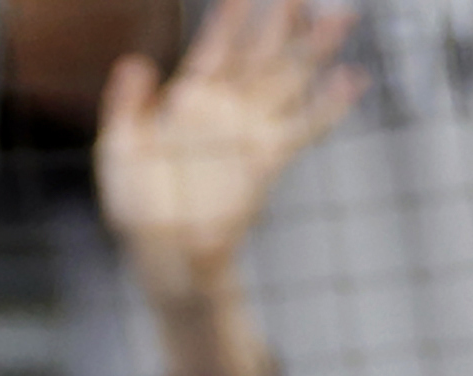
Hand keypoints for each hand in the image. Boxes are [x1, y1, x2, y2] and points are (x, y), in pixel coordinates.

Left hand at [95, 0, 361, 308]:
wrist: (162, 256)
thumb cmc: (137, 206)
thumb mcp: (120, 151)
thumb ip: (124, 105)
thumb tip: (135, 61)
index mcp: (190, 101)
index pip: (215, 48)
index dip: (229, 19)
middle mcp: (227, 110)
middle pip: (261, 54)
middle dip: (281, 22)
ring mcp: (249, 133)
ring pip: (289, 80)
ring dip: (315, 50)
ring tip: (341, 17)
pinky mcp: (266, 162)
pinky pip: (304, 129)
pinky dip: (329, 106)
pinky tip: (352, 79)